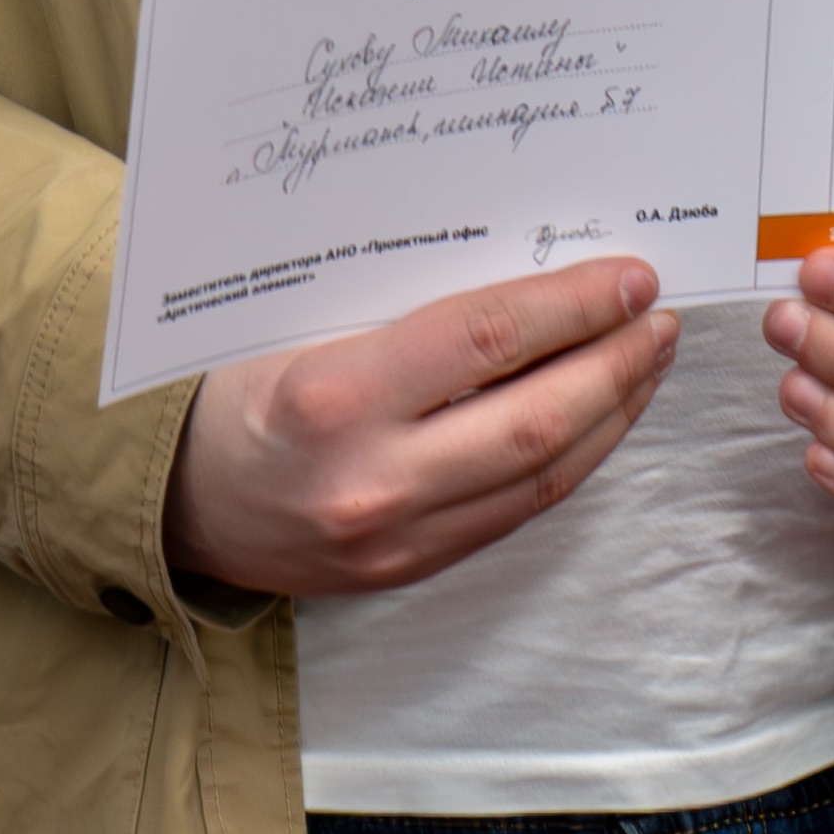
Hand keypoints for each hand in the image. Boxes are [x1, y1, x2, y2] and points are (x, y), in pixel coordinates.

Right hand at [163, 261, 679, 596]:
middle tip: (659, 318)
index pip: (488, 339)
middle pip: (534, 417)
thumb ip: (403, 301)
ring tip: (647, 361)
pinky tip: (597, 417)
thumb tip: (529, 261)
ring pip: (541, 474)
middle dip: (615, 362)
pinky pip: (516, 512)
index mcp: (335, 393)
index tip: (629, 275)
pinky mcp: (409, 571)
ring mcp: (395, 536)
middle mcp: (372, 476)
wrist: (174, 494)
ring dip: (610, 413)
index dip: (573, 305)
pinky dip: (571, 459)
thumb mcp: (297, 317)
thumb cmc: (232, 379)